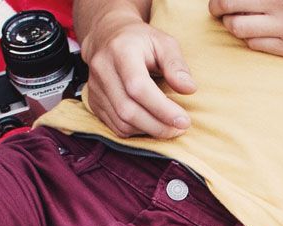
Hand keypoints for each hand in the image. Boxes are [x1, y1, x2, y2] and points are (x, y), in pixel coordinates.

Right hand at [81, 14, 196, 137]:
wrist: (107, 37)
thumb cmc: (140, 40)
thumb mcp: (164, 43)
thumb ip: (176, 65)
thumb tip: (189, 89)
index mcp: (121, 51)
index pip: (138, 87)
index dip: (161, 108)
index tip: (183, 120)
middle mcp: (102, 69)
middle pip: (127, 110)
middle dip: (157, 126)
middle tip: (179, 129)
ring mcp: (95, 88)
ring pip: (121, 122)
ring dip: (148, 131)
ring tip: (168, 128)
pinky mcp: (93, 102)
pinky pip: (115, 127)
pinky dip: (136, 132)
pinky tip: (151, 125)